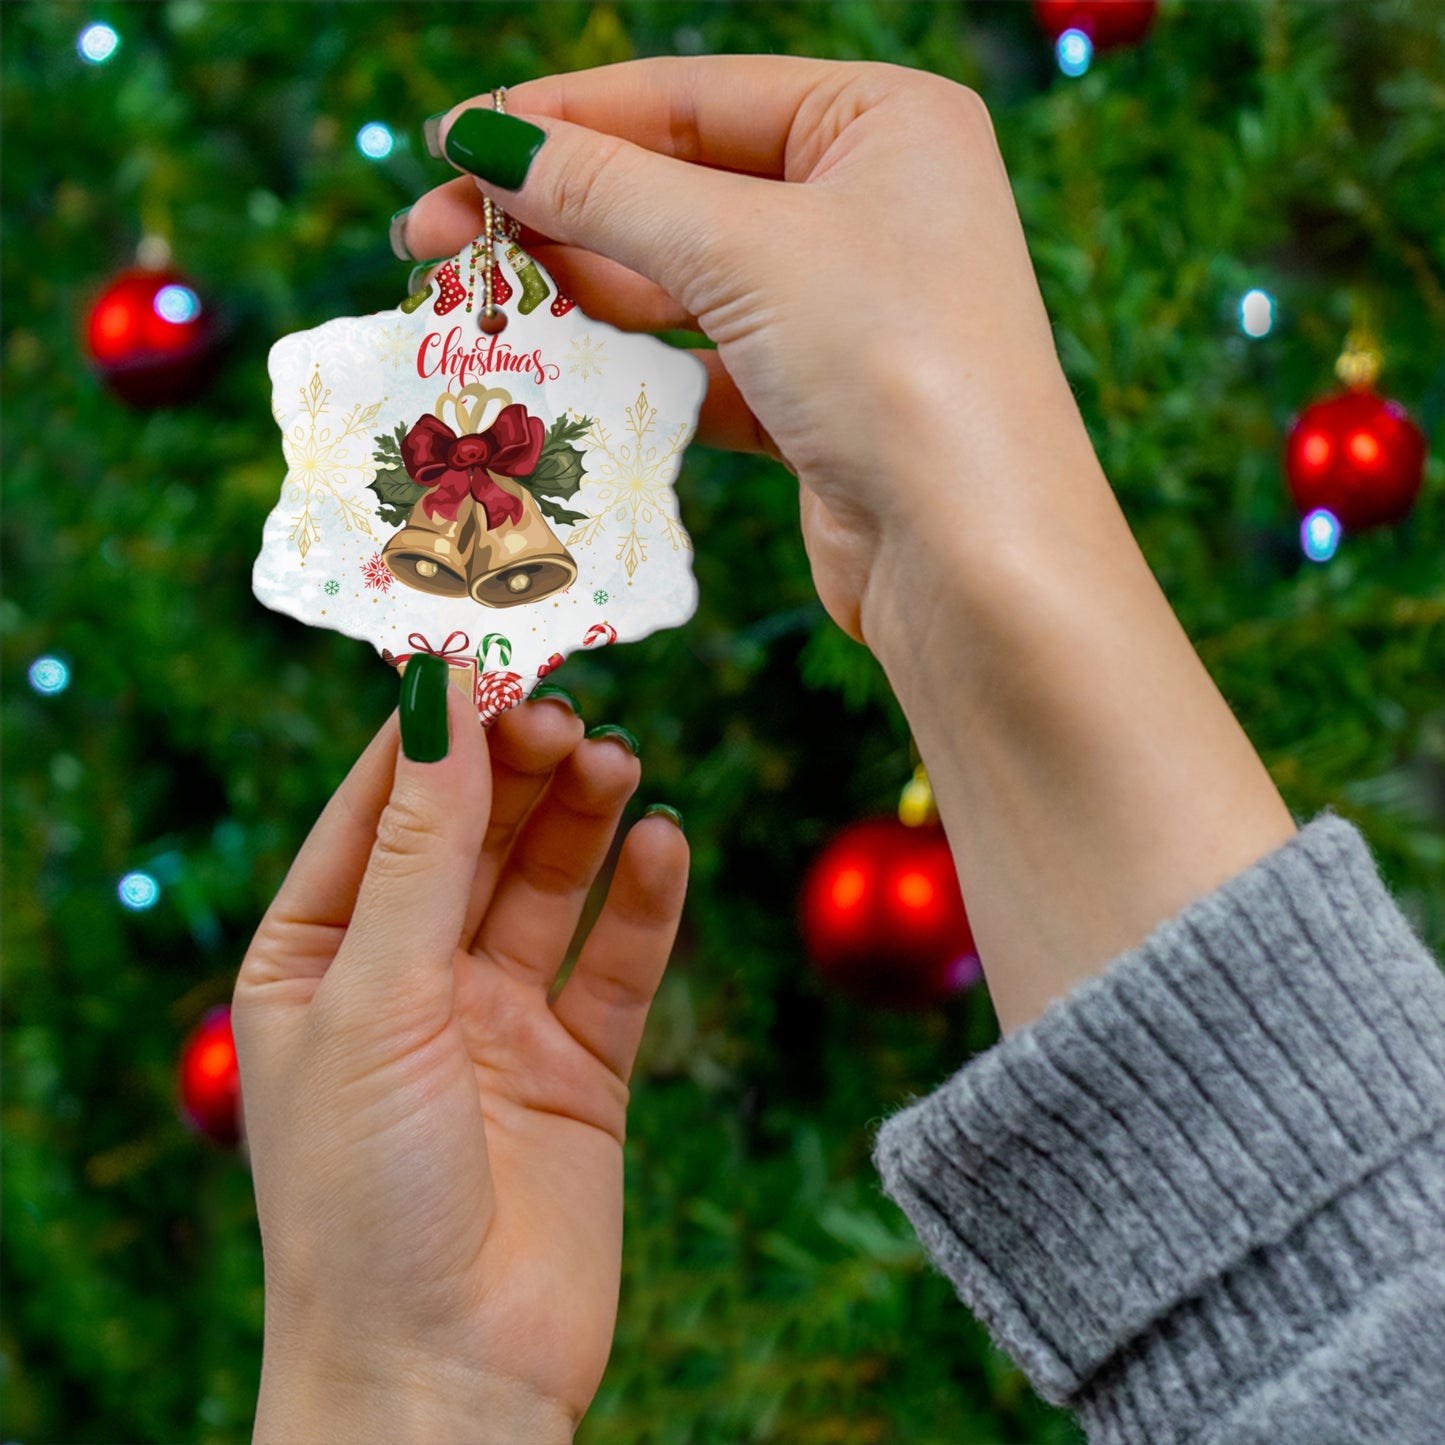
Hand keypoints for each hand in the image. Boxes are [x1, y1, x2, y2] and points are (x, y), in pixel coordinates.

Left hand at [233, 689, 686, 1442]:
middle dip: (518, 767)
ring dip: (583, 818)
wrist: (445, 1379)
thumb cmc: (362, 1197)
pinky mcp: (580, 1067)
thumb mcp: (376, 997)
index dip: (434, 730)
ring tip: (618, 762)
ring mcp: (498, 1021)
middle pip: (473, 834)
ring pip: (549, 884)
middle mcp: (408, 978)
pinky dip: (644, 901)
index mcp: (319, 957)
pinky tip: (664, 844)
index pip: (379, 807)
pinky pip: (617, 962)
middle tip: (567, 711)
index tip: (490, 652)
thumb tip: (438, 695)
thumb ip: (420, 846)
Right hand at [401, 56, 1083, 642]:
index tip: (451, 141)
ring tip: (473, 302)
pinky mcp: (820, 402)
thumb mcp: (743, 250)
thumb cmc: (892, 364)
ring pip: (685, 282)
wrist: (974, 559)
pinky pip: (706, 364)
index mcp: (883, 122)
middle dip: (555, 213)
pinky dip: (636, 370)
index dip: (563, 118)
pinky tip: (557, 372)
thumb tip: (485, 141)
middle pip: (679, 188)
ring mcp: (847, 308)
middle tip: (429, 237)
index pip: (691, 98)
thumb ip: (609, 190)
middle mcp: (871, 204)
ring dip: (581, 293)